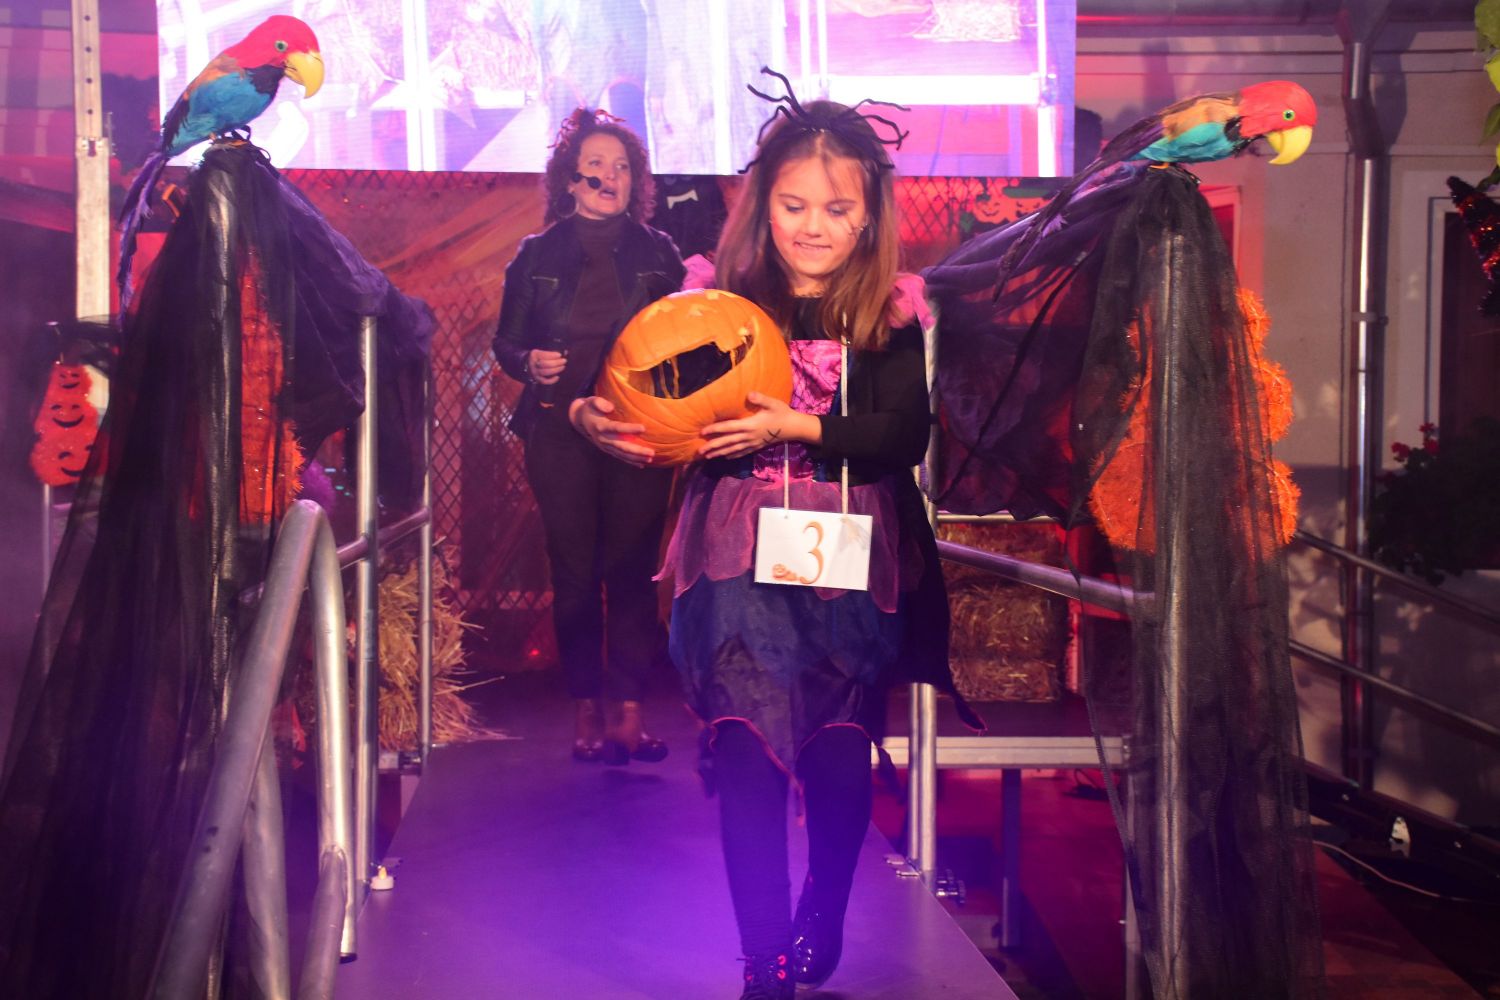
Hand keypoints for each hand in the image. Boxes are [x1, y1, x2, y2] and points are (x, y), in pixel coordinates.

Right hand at [527, 348, 566, 384]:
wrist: (529, 364)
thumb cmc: (540, 357)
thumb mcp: (543, 352)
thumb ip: (553, 352)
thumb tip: (565, 352)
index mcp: (534, 355)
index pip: (543, 355)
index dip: (552, 355)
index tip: (560, 355)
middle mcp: (533, 363)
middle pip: (545, 364)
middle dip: (556, 362)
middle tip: (564, 361)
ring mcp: (535, 372)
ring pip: (545, 372)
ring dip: (556, 370)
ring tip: (563, 367)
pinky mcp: (537, 379)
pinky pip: (544, 381)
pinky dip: (552, 380)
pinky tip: (558, 377)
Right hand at [569, 396, 656, 465]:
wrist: (581, 420)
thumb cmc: (590, 408)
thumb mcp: (592, 401)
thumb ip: (599, 403)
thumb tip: (610, 407)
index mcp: (601, 426)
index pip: (617, 428)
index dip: (629, 429)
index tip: (643, 428)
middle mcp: (603, 439)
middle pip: (622, 446)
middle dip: (637, 451)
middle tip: (651, 452)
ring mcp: (605, 446)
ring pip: (622, 454)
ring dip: (636, 458)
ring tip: (650, 459)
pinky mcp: (608, 450)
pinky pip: (620, 457)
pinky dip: (631, 462)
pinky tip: (642, 465)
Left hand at [699, 392, 816, 459]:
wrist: (794, 428)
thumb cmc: (782, 413)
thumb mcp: (773, 403)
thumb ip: (760, 399)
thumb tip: (749, 394)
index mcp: (750, 425)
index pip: (729, 427)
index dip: (715, 429)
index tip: (703, 431)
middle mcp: (749, 436)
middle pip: (727, 442)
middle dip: (713, 446)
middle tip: (699, 451)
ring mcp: (753, 443)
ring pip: (733, 449)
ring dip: (719, 453)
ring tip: (707, 456)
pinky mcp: (757, 446)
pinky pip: (742, 452)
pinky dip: (732, 455)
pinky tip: (725, 457)